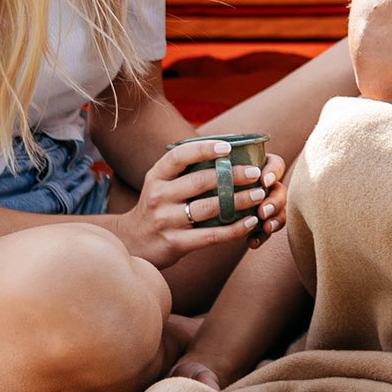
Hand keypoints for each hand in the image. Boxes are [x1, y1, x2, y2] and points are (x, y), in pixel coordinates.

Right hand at [119, 140, 273, 267]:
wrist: (132, 243)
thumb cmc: (157, 207)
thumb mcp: (160, 184)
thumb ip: (183, 170)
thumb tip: (224, 150)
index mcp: (156, 176)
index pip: (180, 156)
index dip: (204, 149)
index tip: (228, 147)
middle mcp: (159, 196)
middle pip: (200, 181)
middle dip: (232, 175)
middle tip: (256, 173)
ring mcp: (166, 220)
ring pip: (209, 208)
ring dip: (238, 201)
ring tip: (259, 195)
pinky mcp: (175, 243)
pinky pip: (210, 235)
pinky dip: (234, 229)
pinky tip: (250, 222)